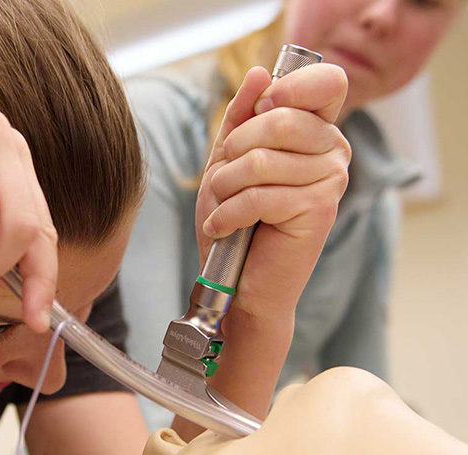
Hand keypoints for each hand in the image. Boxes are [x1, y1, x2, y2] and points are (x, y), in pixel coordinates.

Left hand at [196, 64, 350, 322]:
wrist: (238, 281)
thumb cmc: (234, 220)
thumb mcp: (227, 161)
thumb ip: (241, 117)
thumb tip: (259, 71)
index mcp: (317, 131)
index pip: (325, 82)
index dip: (287, 88)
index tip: (259, 111)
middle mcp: (334, 150)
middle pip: (278, 119)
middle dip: (232, 152)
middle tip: (224, 181)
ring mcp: (331, 179)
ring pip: (261, 160)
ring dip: (225, 188)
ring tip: (222, 207)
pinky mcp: (319, 209)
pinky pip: (260, 195)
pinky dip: (227, 214)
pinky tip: (222, 227)